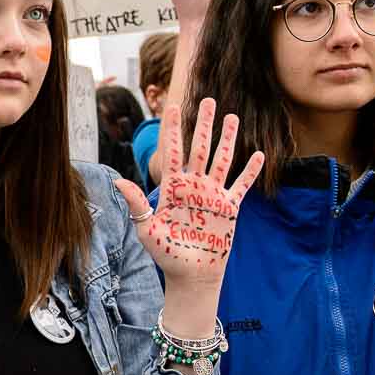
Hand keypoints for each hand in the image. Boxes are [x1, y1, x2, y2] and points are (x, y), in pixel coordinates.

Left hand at [116, 98, 262, 290]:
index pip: (173, 151)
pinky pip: (242, 185)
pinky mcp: (230, 208)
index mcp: (173, 188)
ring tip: (232, 116)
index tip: (172, 106)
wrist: (190, 274)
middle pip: (200, 147)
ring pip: (222, 159)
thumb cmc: (166, 253)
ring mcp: (213, 195)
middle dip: (204, 123)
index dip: (173, 129)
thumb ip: (136, 204)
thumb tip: (117, 182)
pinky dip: (250, 171)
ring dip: (227, 138)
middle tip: (208, 99)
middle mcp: (194, 186)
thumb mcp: (147, 228)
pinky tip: (257, 154)